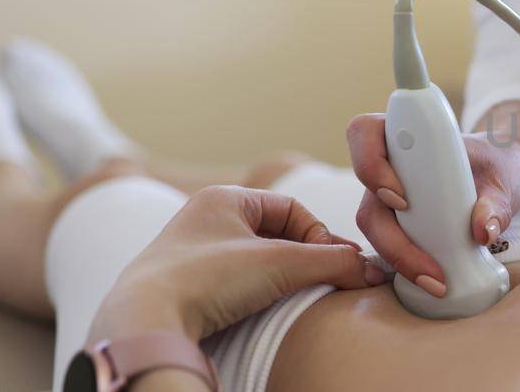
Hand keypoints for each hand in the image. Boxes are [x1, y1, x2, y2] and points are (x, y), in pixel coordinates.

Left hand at [87, 186, 385, 344]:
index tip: (336, 263)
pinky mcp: (183, 287)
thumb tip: (374, 271)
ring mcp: (191, 254)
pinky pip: (233, 284)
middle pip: (276, 235)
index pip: (292, 208)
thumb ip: (334, 263)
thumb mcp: (282, 265)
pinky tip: (259, 312)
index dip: (320, 235)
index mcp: (223, 198)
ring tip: (291, 298)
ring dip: (280, 278)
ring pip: (255, 261)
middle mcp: (204, 219)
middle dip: (302, 258)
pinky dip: (255, 295)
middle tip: (321, 281)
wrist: (144, 321)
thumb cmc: (205, 279)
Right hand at [344, 101, 519, 295]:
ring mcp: (388, 197)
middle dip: (392, 239)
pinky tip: (429, 281)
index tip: (402, 198)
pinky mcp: (397, 223)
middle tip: (429, 267)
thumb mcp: (504, 179)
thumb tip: (483, 231)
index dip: (371, 165)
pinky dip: (405, 264)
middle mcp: (390, 167)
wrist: (499, 179)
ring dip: (399, 258)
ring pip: (374, 228)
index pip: (366, 134)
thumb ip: (496, 202)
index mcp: (409, 137)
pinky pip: (387, 244)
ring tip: (436, 282)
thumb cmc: (495, 167)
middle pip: (368, 199)